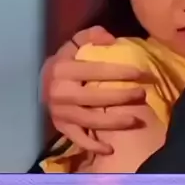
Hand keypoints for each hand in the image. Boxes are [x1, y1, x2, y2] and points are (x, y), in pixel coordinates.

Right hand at [41, 26, 147, 154]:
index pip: (96, 70)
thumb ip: (91, 35)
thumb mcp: (74, 43)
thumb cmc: (65, 61)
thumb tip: (111, 39)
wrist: (41, 83)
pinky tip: (110, 148)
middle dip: (122, 96)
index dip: (120, 72)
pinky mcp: (61, 127)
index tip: (140, 74)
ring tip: (135, 120)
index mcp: (63, 69)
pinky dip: (93, 145)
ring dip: (114, 122)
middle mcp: (60, 92)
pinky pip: (78, 139)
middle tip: (142, 94)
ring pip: (90, 120)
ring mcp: (60, 112)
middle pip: (95, 97)